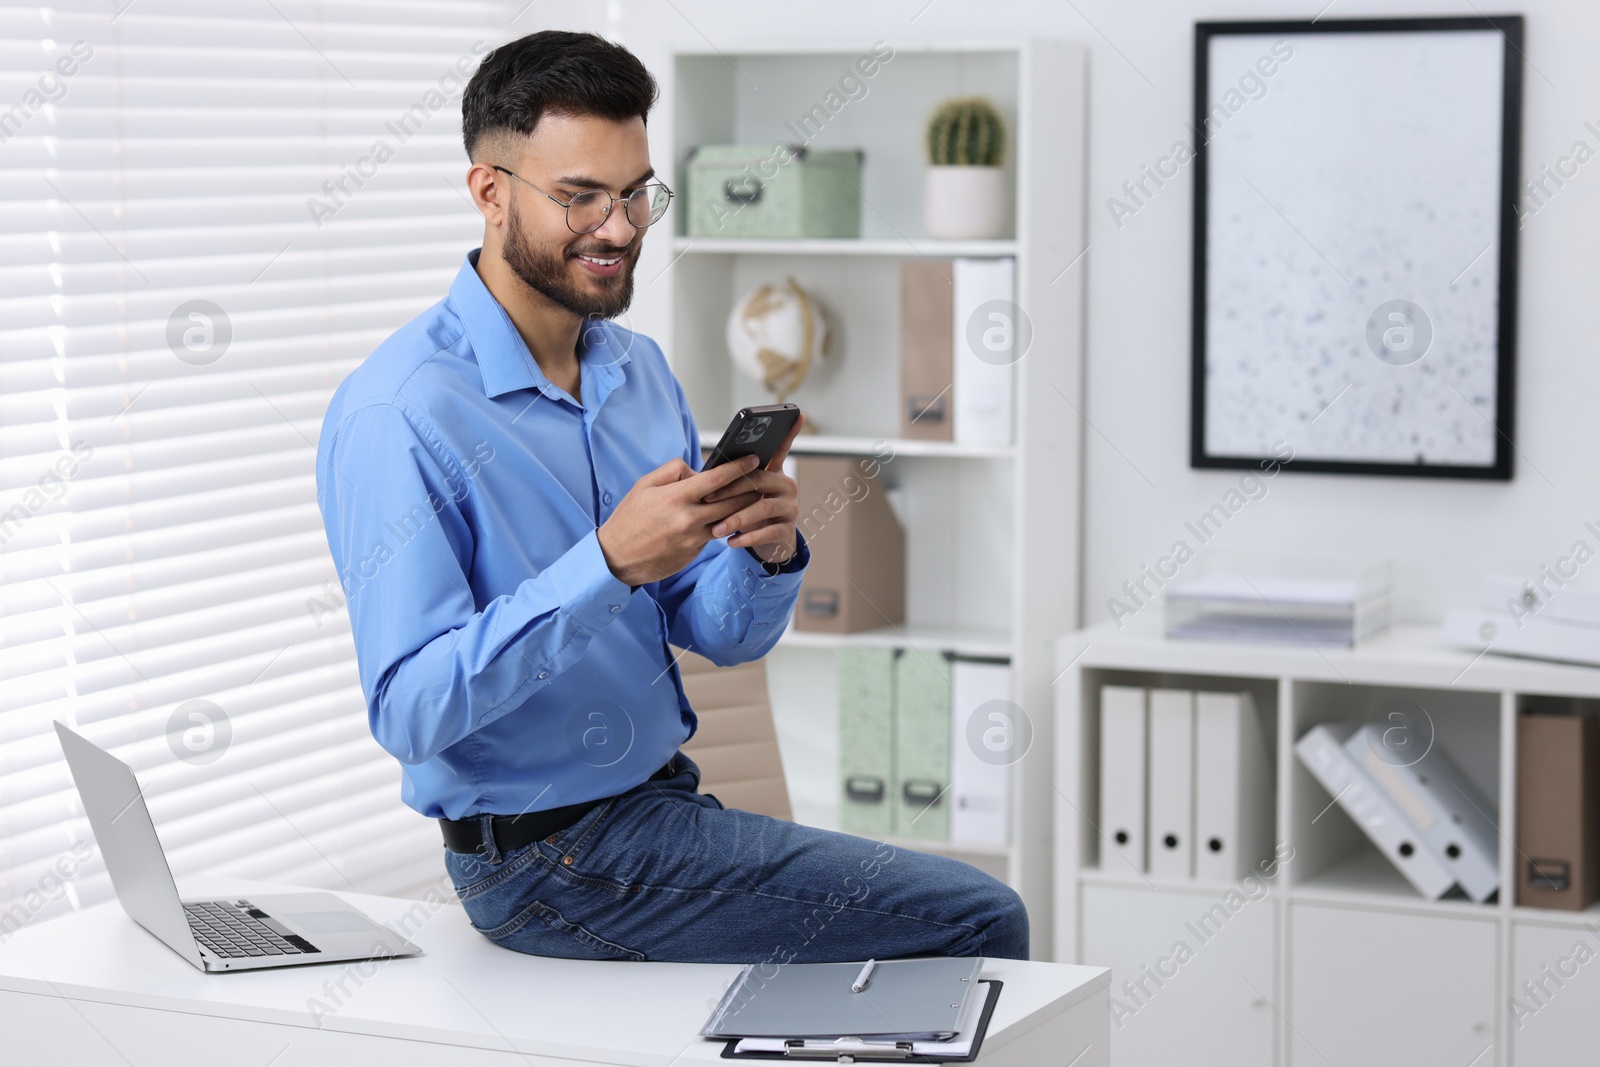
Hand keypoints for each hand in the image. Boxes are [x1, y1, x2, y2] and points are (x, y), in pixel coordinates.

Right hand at [598, 454, 763, 586]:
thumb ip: (672, 471)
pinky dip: (724, 526)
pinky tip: (732, 519)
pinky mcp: (693, 553)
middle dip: (749, 488)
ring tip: (752, 498)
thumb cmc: (629, 518)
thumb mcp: (644, 485)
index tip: (753, 459)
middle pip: (731, 501)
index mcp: (675, 497)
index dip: (738, 467)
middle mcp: (687, 518)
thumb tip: (697, 469)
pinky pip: (714, 536)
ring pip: (727, 520)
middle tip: (761, 478)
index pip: (716, 478)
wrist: (616, 558)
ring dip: (742, 509)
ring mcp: (692, 538)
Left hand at [703, 411, 804, 565]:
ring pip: (764, 507)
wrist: (766, 546)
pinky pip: (769, 532)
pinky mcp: (788, 532)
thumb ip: (732, 480)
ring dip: (737, 518)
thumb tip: (707, 472)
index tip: (799, 413)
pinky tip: (732, 542)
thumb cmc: (747, 513)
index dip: (790, 432)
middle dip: (731, 489)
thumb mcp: (741, 495)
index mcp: (773, 473)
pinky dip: (748, 537)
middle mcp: (786, 487)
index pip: (781, 449)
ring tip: (716, 529)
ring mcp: (790, 509)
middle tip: (706, 499)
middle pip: (760, 479)